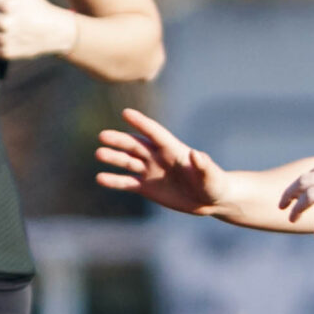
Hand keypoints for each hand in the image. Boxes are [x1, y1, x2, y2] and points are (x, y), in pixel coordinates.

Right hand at [95, 108, 225, 215]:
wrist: (209, 199)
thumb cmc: (214, 183)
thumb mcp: (211, 176)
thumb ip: (204, 165)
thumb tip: (196, 154)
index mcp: (173, 150)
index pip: (155, 133)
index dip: (142, 124)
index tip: (126, 113)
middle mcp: (159, 157)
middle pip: (136, 145)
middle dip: (120, 140)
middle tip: (103, 136)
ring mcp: (151, 171)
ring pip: (128, 162)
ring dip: (114, 158)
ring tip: (100, 154)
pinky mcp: (146, 187)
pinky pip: (127, 182)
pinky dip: (114, 180)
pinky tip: (100, 178)